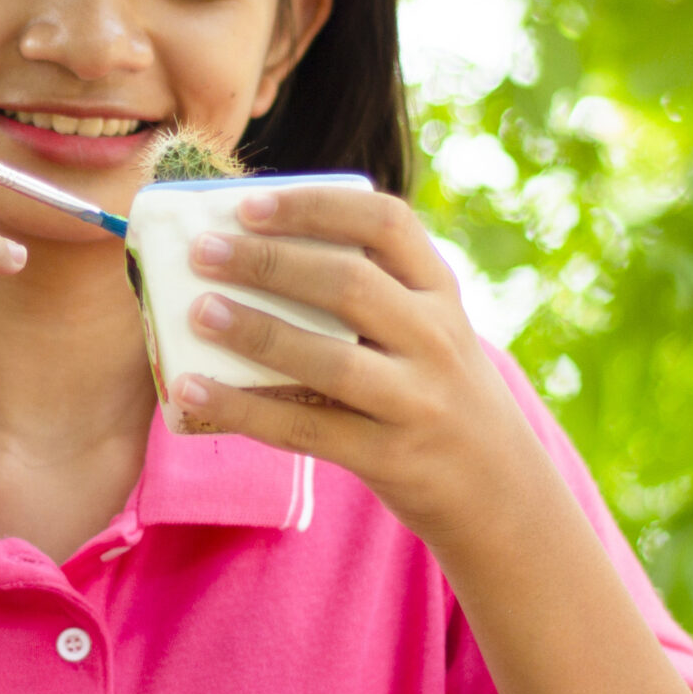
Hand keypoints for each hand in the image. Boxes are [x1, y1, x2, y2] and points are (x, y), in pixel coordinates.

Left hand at [168, 187, 550, 548]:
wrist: (499, 488)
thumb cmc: (435, 390)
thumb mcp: (428, 330)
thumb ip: (373, 292)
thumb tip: (248, 254)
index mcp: (441, 293)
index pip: (386, 224)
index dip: (315, 207)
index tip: (250, 205)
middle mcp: (436, 340)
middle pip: (349, 285)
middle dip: (270, 262)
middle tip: (202, 253)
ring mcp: (416, 401)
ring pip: (330, 359)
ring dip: (256, 331)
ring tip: (198, 312)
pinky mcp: (388, 457)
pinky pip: (305, 429)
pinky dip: (243, 408)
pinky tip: (193, 391)